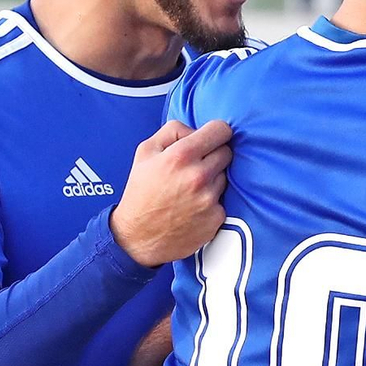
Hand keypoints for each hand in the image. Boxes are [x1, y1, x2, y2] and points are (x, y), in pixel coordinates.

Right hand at [110, 120, 232, 266]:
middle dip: (214, 154)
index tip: (212, 137)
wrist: (138, 236)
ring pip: (226, 176)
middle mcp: (198, 176)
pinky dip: (212, 200)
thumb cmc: (141, 192)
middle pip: (227, 152)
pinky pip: (224, 199)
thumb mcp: (145, 151)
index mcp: (181, 156)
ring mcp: (209, 199)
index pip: (221, 130)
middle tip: (197, 164)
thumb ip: (173, 130)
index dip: (216, 132)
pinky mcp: (216, 218)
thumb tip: (197, 129)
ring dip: (213, 178)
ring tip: (191, 187)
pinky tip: (194, 205)